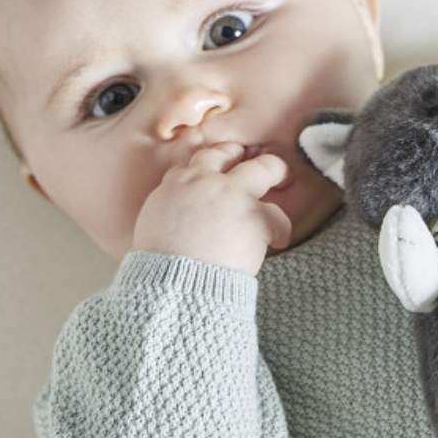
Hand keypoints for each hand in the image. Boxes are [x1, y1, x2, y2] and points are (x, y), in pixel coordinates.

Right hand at [131, 144, 292, 275]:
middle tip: (252, 165)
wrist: (174, 284)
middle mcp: (206, 181)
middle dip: (241, 155)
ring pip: (265, 169)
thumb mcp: (153, 225)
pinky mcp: (256, 217)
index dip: (213, 165)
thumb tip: (181, 215)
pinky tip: (279, 240)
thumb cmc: (160, 266)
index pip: (198, 162)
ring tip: (283, 179)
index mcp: (177, 184)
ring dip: (276, 172)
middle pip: (228, 153)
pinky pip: (278, 216)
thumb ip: (171, 209)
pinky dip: (280, 229)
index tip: (220, 173)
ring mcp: (233, 196)